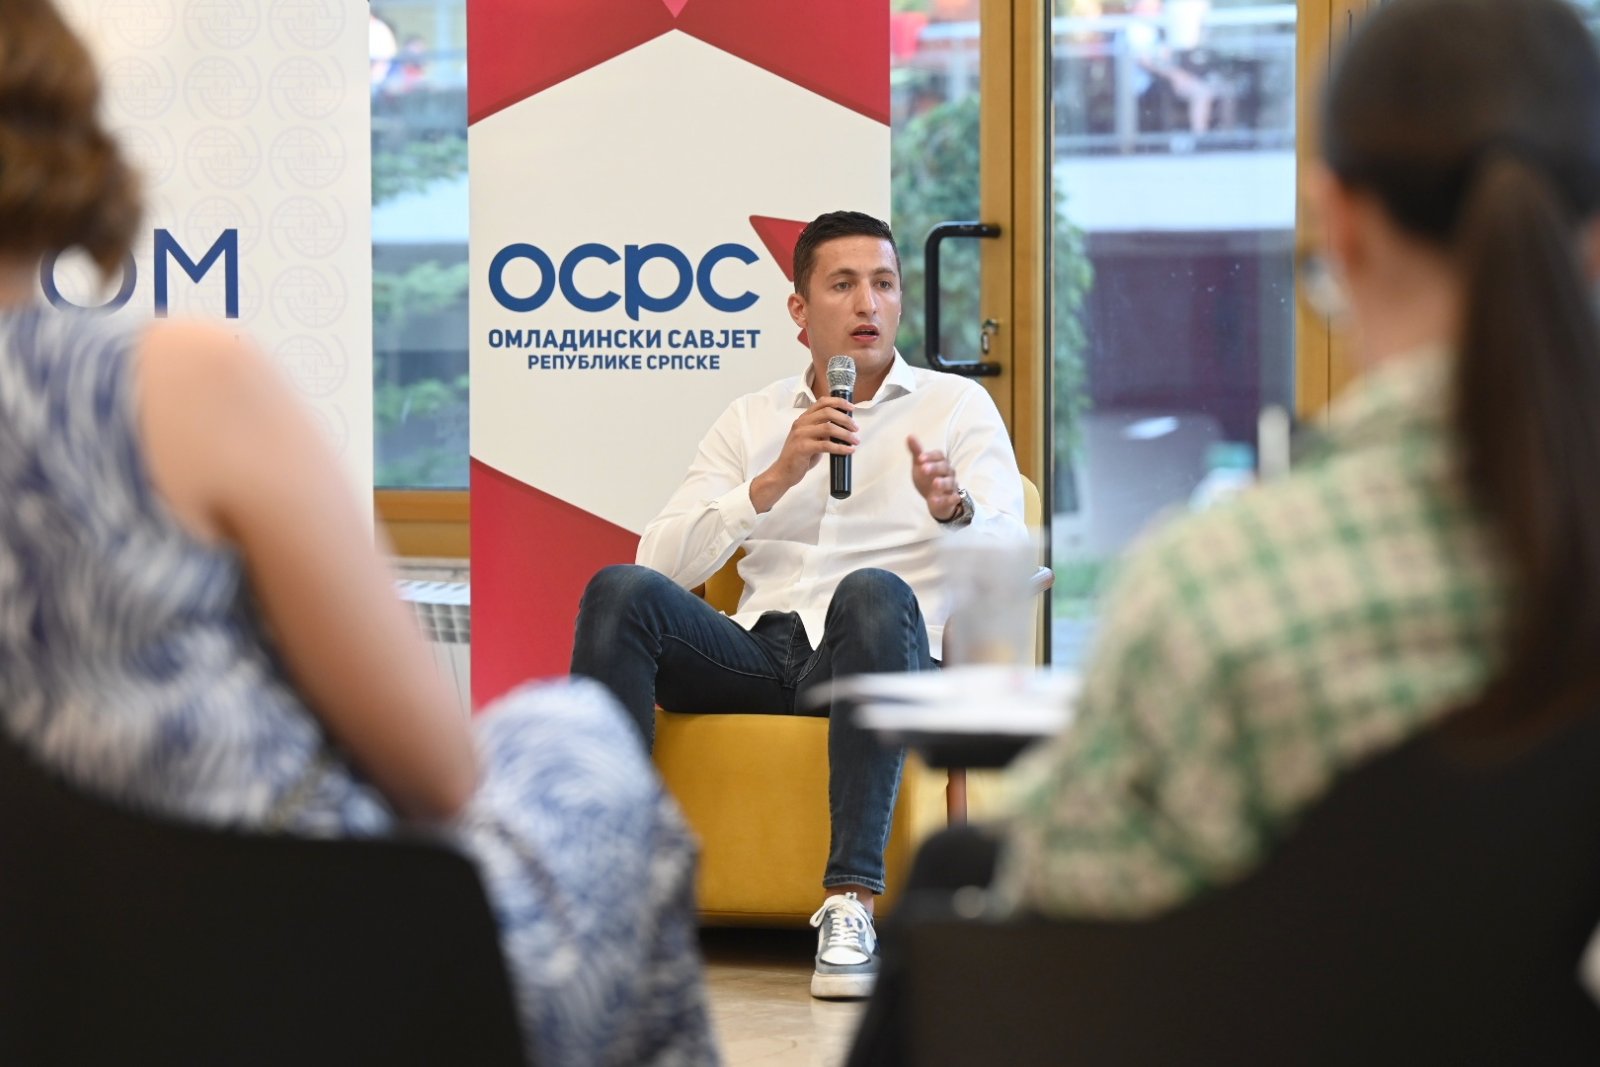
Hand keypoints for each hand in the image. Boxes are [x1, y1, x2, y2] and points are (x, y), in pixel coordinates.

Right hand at [750, 396, 857, 512]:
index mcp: (804, 418)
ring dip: (846, 434)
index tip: (851, 407)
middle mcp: (801, 423)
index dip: (839, 402)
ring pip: (829, 428)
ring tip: (855, 440)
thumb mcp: (811, 438)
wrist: (783, 472)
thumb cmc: (799, 456)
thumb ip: (823, 431)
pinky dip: (841, 448)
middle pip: (828, 412)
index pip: (822, 402)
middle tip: (856, 428)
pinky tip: (849, 450)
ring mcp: (801, 434)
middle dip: (846, 419)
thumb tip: (843, 428)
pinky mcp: (803, 448)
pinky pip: (826, 445)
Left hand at [906, 435, 961, 520]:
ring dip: (943, 483)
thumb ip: (916, 451)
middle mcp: (948, 472)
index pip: (939, 455)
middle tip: (923, 469)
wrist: (935, 499)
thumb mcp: (920, 465)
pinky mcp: (951, 499)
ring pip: (950, 482)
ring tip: (935, 484)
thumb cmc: (927, 478)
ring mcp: (950, 486)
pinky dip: (947, 499)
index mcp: (940, 462)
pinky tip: (937, 500)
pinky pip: (952, 499)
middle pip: (945, 467)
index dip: (930, 456)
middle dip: (935, 467)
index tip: (919, 458)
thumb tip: (910, 436)